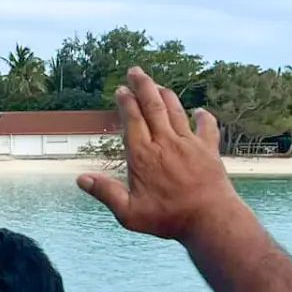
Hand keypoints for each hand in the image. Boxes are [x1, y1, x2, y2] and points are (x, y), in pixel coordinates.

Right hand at [77, 67, 245, 240]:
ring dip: (166, 94)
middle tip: (136, 71)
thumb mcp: (129, 214)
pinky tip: (198, 111)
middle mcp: (165, 143)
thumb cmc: (169, 219)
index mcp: (143, 156)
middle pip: (152, 107)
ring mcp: (189, 144)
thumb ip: (106, 193)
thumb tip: (80, 179)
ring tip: (158, 84)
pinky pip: (206, 126)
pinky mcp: (208, 150)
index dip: (126, 102)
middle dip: (143, 86)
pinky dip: (202, 117)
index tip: (121, 90)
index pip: (133, 120)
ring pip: (175, 111)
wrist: (210, 220)